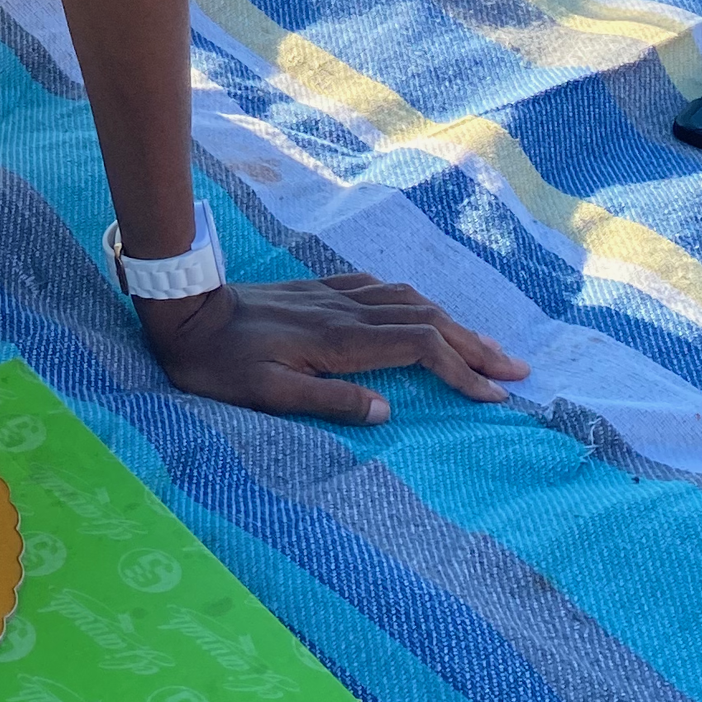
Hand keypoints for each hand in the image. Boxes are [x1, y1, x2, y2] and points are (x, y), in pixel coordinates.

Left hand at [141, 272, 529, 426]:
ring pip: (409, 301)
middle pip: (427, 321)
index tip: (494, 394)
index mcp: (339, 340)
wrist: (184, 311)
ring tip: (484, 346)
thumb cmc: (219, 364)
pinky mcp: (319, 290)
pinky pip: (380, 289)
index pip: (419, 349)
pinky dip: (414, 302)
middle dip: (474, 346)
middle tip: (517, 369)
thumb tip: (386, 412)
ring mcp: (334, 295)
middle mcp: (345, 311)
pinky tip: (422, 310)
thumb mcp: (265, 395)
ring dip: (452, 322)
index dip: (461, 370)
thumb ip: (326, 401)